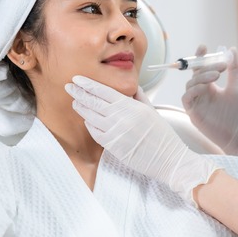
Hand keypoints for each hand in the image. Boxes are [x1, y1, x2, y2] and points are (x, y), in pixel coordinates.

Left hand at [66, 76, 218, 204]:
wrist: (167, 157)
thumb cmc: (161, 134)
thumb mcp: (150, 109)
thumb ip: (138, 96)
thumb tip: (129, 86)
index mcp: (130, 106)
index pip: (103, 91)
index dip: (88, 84)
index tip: (78, 79)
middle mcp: (121, 117)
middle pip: (93, 102)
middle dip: (79, 93)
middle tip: (69, 86)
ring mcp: (115, 132)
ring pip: (91, 117)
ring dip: (81, 107)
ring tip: (75, 101)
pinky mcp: (112, 146)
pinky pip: (95, 132)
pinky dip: (89, 124)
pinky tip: (87, 119)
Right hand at [182, 45, 237, 177]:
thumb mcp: (236, 87)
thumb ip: (233, 70)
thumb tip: (232, 49)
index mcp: (210, 87)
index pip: (200, 69)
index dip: (199, 57)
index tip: (203, 47)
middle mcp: (201, 94)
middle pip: (195, 75)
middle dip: (205, 67)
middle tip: (221, 66)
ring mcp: (196, 103)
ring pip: (190, 85)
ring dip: (201, 77)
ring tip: (216, 76)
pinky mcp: (193, 114)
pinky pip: (187, 98)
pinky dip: (193, 90)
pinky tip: (205, 88)